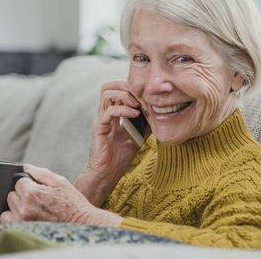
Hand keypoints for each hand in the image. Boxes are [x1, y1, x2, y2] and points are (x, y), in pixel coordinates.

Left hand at [0, 164, 121, 226]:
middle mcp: (24, 209)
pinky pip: (8, 224)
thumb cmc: (72, 203)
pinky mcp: (22, 233)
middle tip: (38, 199)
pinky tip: (28, 218)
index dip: (29, 183)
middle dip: (22, 195)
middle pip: (11, 196)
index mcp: (32, 194)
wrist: (81, 224)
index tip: (39, 189)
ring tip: (31, 210)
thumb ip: (40, 172)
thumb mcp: (60, 182)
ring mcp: (22, 222)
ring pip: (7, 211)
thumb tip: (25, 167)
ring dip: (16, 209)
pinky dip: (15, 220)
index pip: (19, 182)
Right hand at [75, 81, 141, 205]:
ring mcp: (101, 119)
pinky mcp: (99, 127)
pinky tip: (135, 114)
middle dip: (127, 86)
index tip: (147, 95)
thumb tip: (160, 112)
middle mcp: (105, 113)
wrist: (108, 174)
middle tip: (141, 96)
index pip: (118, 89)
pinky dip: (123, 109)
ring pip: (107, 93)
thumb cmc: (121, 156)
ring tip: (137, 104)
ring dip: (125, 95)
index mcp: (113, 113)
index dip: (132, 88)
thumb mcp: (139, 135)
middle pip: (109, 86)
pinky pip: (109, 111)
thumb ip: (146, 122)